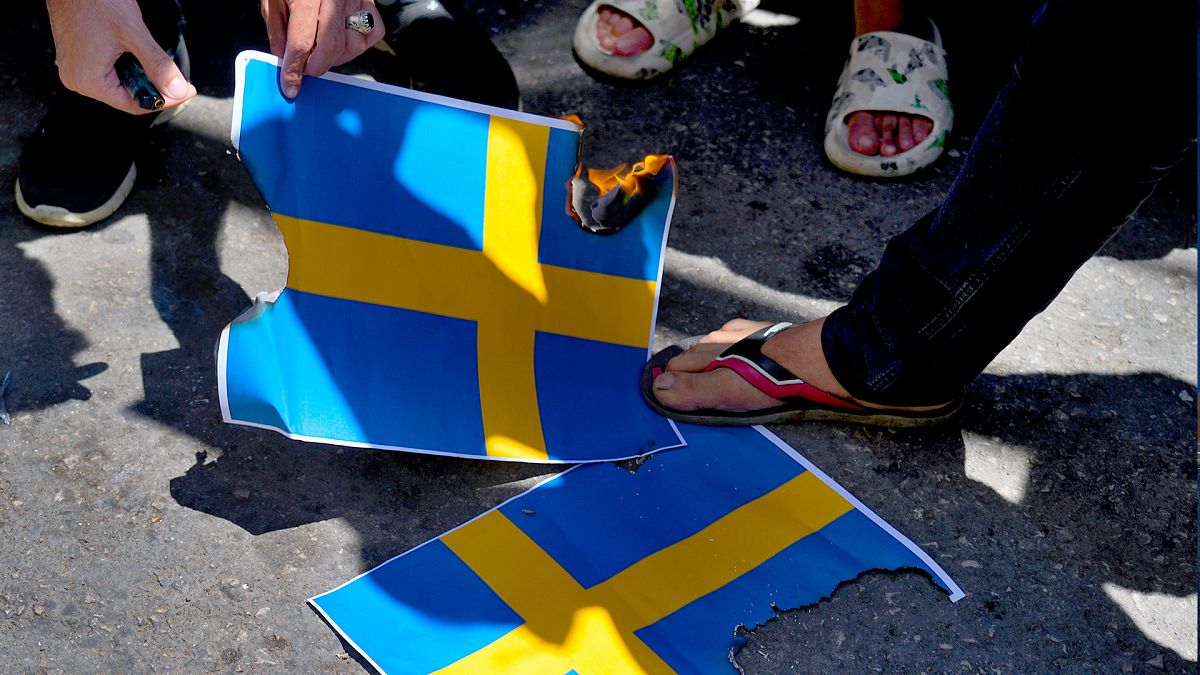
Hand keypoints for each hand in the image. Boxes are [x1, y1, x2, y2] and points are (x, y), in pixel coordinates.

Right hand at [46, 0, 194, 114]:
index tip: (184, 93)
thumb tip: (178, 90)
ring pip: (120, 83)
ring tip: (153, 58)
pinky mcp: (79, 58)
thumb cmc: (95, 2)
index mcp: (88, 80)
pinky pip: (109, 71)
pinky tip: (136, 52)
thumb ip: (158, 65)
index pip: (134, 105)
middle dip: (154, 87)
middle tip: (177, 78)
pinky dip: (128, 66)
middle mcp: (78, 79)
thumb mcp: (134, 34)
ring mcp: (76, 69)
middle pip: (127, 96)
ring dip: (141, 74)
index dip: (164, 100)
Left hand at [260, 0, 382, 97]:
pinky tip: (342, 41)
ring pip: (352, 46)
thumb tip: (284, 60)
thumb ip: (278, 30)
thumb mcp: (273, 0)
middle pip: (330, 48)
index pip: (301, 42)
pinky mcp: (370, 3)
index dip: (294, 69)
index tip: (291, 86)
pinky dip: (358, 46)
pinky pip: (372, 35)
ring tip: (321, 50)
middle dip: (315, 67)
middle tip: (304, 68)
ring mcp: (356, 0)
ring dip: (335, 58)